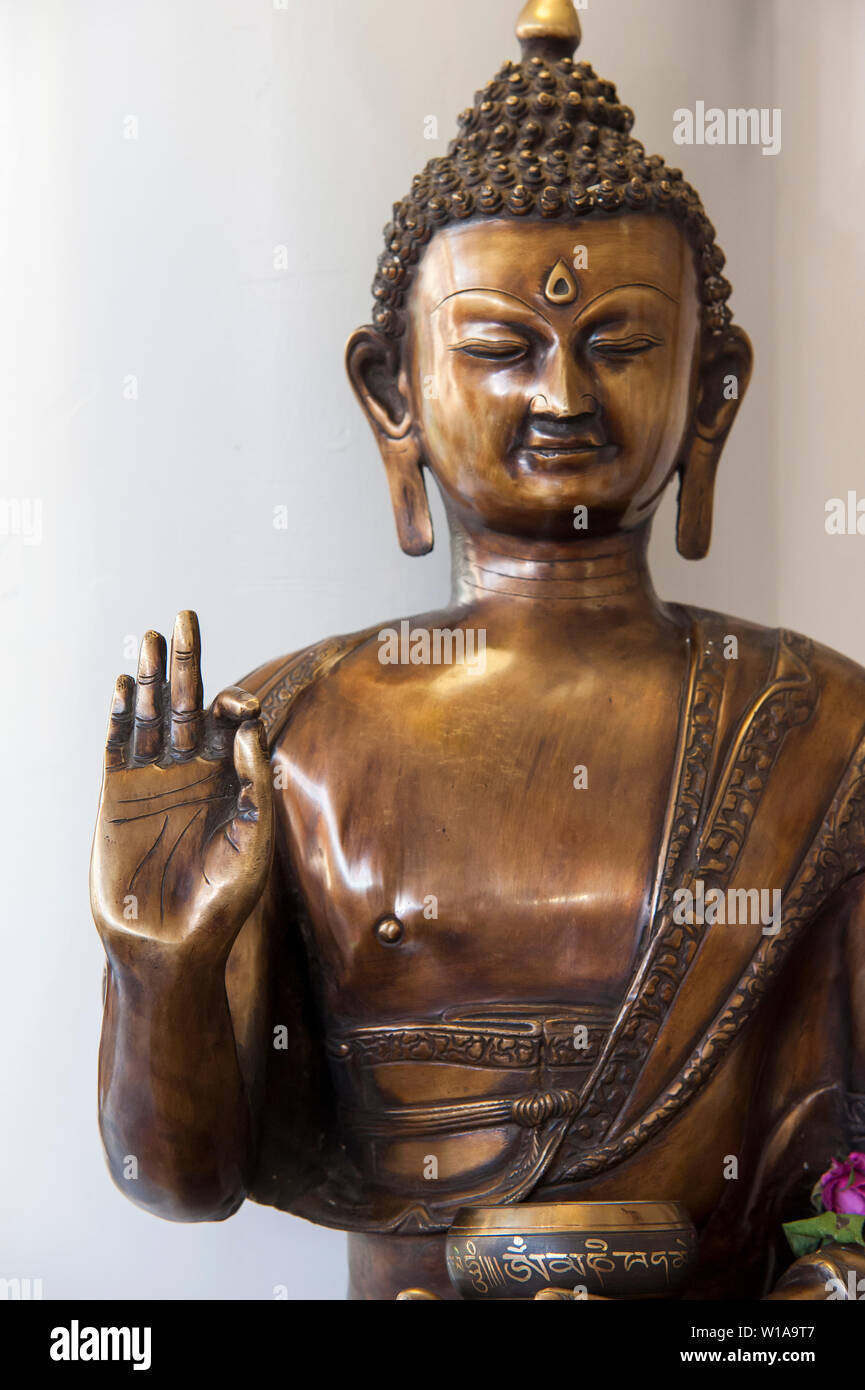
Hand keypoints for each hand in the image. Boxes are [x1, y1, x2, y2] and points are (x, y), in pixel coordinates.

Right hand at [90, 611, 273, 966]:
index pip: (231, 724)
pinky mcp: (117, 796)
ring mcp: (152, 781)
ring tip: (148, 637)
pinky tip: (121, 686)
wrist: (169, 946)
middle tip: (185, 617)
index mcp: (230, 780)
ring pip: (148, 715)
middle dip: (186, 662)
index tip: (236, 707)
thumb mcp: (254, 844)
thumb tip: (244, 728)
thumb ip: (254, 784)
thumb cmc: (222, 902)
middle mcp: (191, 772)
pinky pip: (117, 746)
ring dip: (147, 677)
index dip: (234, 705)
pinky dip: (117, 716)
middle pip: (186, 703)